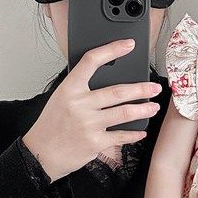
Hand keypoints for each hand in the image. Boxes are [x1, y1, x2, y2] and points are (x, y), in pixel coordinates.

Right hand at [21, 39, 161, 181]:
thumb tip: (110, 80)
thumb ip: (82, 89)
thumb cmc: (53, 124)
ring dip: (144, 110)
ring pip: (124, 113)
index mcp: (69, 89)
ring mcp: (88, 124)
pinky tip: (141, 131)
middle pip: (117, 92)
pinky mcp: (96, 142)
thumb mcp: (61, 99)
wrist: (42, 152)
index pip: (91, 62)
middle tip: (155, 88)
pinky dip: (135, 133)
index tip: (128, 45)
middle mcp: (79, 104)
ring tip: (154, 107)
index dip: (112, 50)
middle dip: (142, 89)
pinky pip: (122, 136)